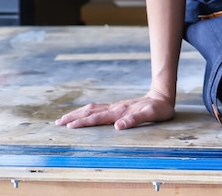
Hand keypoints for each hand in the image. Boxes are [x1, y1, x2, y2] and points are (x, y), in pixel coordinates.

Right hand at [55, 91, 174, 130]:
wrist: (163, 96)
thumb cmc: (159, 108)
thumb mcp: (151, 115)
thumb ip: (135, 119)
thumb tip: (118, 126)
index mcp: (120, 111)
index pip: (98, 118)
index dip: (83, 122)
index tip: (69, 126)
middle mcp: (115, 108)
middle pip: (90, 112)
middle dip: (74, 117)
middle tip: (58, 123)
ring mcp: (116, 106)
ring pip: (92, 109)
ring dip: (78, 113)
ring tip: (64, 119)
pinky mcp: (118, 106)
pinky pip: (98, 108)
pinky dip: (87, 111)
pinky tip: (83, 113)